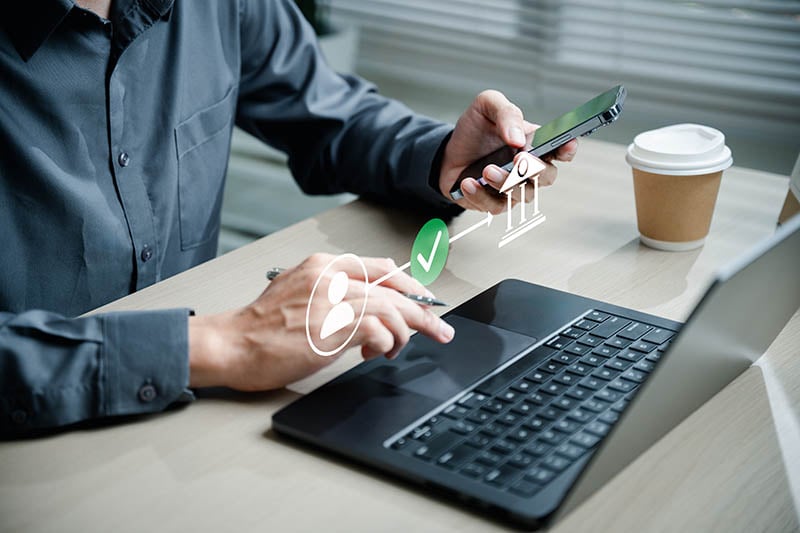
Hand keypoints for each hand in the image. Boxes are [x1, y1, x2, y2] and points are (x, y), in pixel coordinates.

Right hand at [187, 254, 454, 390]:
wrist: (232, 344)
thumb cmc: (263, 327)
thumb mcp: (301, 293)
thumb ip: (336, 290)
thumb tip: (375, 303)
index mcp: (324, 265)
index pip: (383, 268)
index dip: (411, 286)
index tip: (426, 302)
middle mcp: (330, 276)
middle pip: (395, 289)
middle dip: (424, 312)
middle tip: (441, 330)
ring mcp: (331, 300)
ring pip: (392, 309)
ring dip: (405, 333)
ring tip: (397, 350)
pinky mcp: (331, 326)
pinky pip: (379, 330)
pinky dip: (386, 343)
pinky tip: (374, 354)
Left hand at [438, 90, 577, 212]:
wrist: (449, 151)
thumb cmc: (475, 130)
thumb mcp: (487, 106)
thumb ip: (506, 113)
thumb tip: (518, 138)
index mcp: (535, 144)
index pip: (562, 150)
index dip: (568, 149)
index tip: (566, 144)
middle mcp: (529, 170)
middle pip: (547, 177)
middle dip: (534, 169)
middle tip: (518, 158)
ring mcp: (513, 188)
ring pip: (522, 194)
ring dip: (505, 183)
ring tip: (486, 170)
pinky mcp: (493, 203)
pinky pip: (494, 206)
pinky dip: (481, 195)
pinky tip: (469, 183)